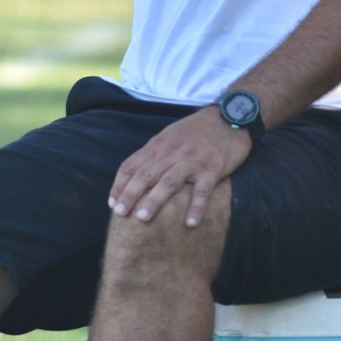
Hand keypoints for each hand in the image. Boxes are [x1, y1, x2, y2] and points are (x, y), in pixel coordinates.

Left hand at [108, 108, 252, 227]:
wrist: (228, 116)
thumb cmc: (196, 131)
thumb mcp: (169, 136)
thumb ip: (154, 154)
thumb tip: (135, 175)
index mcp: (158, 145)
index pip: (132, 165)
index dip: (120, 185)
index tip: (112, 204)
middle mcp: (172, 152)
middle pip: (146, 175)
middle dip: (130, 195)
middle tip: (120, 215)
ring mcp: (192, 160)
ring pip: (168, 182)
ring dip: (154, 201)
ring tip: (142, 220)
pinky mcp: (212, 168)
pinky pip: (202, 191)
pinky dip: (196, 207)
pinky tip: (190, 224)